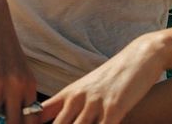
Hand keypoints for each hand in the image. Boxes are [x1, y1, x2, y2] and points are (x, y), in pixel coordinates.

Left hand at [40, 33, 164, 123]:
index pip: (39, 114)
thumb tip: (54, 118)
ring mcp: (94, 103)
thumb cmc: (115, 74)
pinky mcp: (113, 109)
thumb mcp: (89, 86)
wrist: (141, 55)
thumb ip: (71, 104)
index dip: (30, 123)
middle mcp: (78, 98)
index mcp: (69, 93)